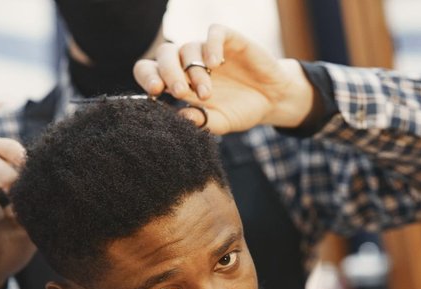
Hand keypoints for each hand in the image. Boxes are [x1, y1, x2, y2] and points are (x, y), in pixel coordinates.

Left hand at [133, 25, 314, 133]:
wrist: (272, 100)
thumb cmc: (241, 110)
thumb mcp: (221, 122)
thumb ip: (201, 121)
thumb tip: (180, 118)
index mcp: (179, 81)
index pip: (151, 70)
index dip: (147, 77)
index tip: (156, 92)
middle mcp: (189, 62)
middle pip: (165, 55)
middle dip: (169, 73)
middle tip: (182, 93)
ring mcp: (208, 50)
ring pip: (189, 48)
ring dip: (195, 71)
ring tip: (208, 93)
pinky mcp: (229, 40)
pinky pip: (214, 33)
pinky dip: (212, 46)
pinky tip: (216, 63)